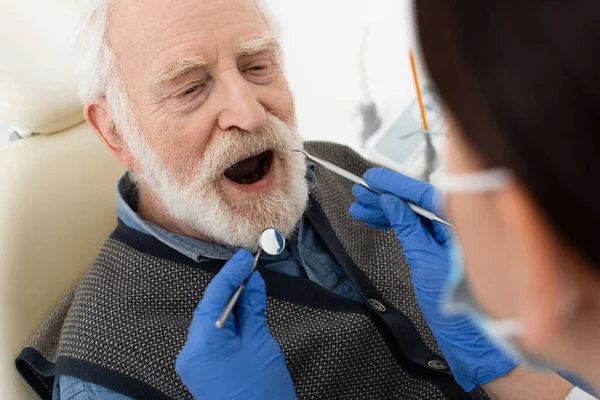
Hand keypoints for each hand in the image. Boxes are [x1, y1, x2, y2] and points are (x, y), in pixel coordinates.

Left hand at [176, 250, 295, 399]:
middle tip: (249, 268)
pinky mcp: (203, 372)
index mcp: (202, 344)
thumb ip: (252, 310)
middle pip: (209, 309)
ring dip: (230, 305)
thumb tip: (252, 283)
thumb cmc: (262, 391)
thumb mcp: (259, 344)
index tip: (245, 258)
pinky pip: (212, 339)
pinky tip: (243, 312)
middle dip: (230, 288)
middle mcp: (190, 352)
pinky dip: (228, 324)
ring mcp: (194, 364)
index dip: (230, 274)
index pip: (213, 297)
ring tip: (250, 286)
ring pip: (211, 323)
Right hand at [349, 168, 517, 391]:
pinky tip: (375, 219)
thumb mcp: (425, 261)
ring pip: (413, 214)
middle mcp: (457, 227)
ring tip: (360, 207)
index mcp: (463, 225)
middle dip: (386, 196)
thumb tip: (391, 203)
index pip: (427, 193)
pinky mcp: (439, 248)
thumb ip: (409, 228)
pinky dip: (394, 224)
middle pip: (418, 202)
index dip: (397, 184)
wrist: (465, 335)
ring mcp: (448, 237)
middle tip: (361, 191)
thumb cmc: (456, 305)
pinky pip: (415, 228)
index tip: (374, 179)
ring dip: (385, 210)